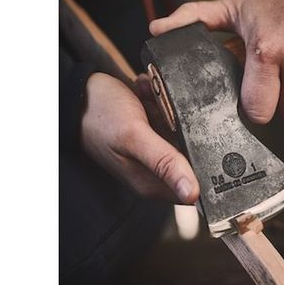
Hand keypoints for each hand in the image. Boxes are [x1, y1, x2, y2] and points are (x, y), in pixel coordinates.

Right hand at [81, 72, 199, 202]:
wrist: (82, 91)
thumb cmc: (100, 116)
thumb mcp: (134, 137)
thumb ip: (164, 163)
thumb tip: (192, 193)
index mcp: (152, 184)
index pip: (195, 185)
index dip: (200, 159)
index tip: (185, 134)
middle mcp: (156, 172)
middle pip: (194, 154)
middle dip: (182, 128)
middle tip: (160, 111)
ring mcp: (157, 153)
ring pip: (185, 132)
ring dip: (170, 112)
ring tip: (148, 102)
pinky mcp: (156, 136)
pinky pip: (174, 118)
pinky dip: (163, 103)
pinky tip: (146, 97)